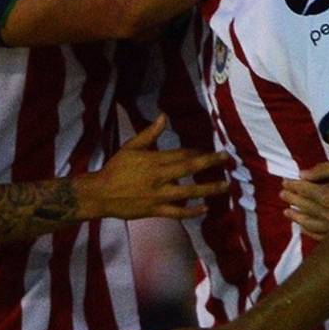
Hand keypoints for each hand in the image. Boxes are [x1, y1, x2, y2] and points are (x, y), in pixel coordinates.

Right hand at [78, 114, 228, 220]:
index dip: (197, 151)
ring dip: (208, 189)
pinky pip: (178, 213)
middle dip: (209, 163)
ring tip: (224, 186)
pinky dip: (192, 212)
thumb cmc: (115, 169)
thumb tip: (163, 116)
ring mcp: (159, 195)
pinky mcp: (156, 210)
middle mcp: (160, 177)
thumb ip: (149, 134)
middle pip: (189, 168)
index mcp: (154, 161)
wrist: (101, 194)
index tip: (210, 151)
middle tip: (226, 159)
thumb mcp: (130, 147)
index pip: (181, 154)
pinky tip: (205, 209)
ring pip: (188, 192)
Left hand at [280, 159, 328, 238]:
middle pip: (306, 206)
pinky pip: (323, 237)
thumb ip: (323, 169)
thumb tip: (302, 174)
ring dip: (297, 217)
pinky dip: (310, 232)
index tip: (284, 181)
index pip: (306, 190)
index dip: (293, 185)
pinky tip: (303, 228)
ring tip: (287, 212)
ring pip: (312, 224)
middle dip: (293, 199)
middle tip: (282, 195)